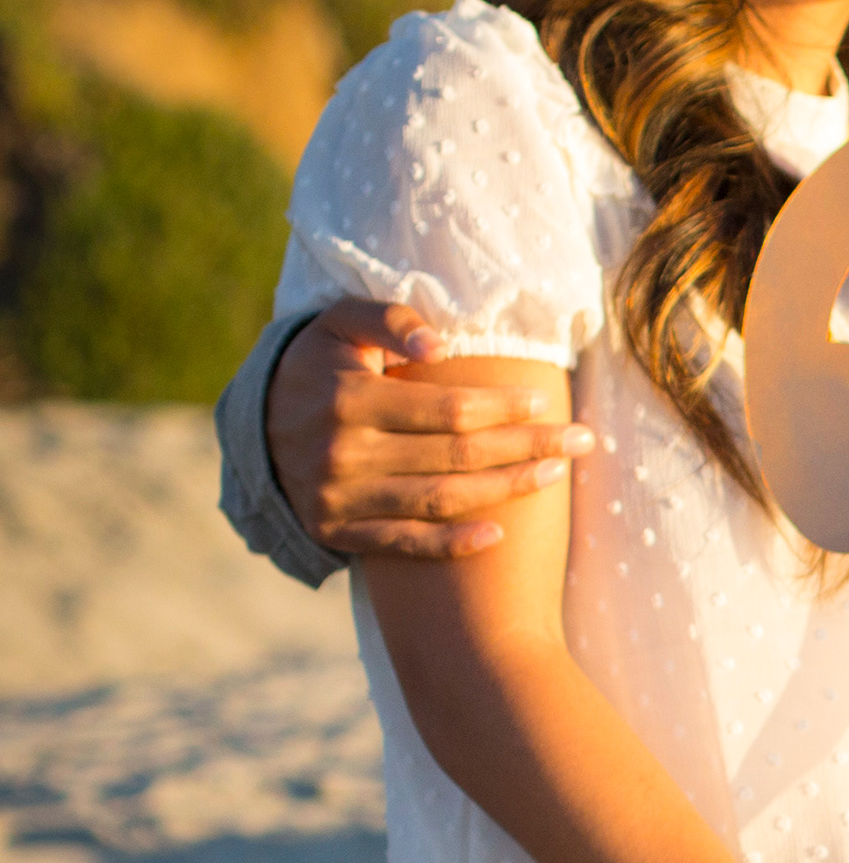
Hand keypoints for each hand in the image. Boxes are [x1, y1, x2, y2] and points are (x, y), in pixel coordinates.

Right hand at [268, 298, 594, 559]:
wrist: (253, 424)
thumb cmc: (317, 364)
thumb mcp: (338, 323)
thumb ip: (387, 318)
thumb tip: (439, 342)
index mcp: (348, 400)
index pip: (447, 409)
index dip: (503, 407)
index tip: (545, 401)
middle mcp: (343, 454)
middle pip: (456, 456)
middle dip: (527, 447)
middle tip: (581, 441)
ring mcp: (338, 499)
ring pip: (440, 500)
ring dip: (506, 490)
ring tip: (555, 474)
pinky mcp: (336, 532)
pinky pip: (404, 544)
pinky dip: (453, 544)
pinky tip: (499, 535)